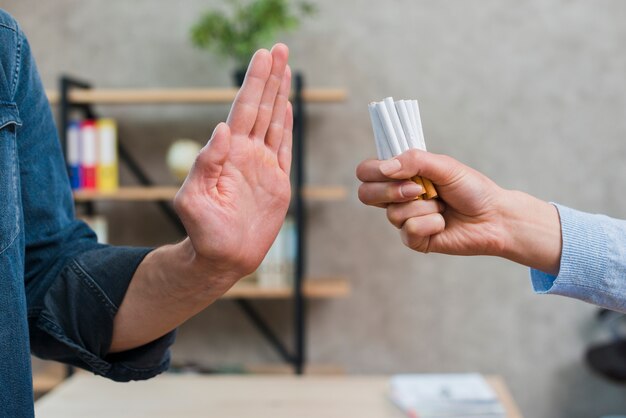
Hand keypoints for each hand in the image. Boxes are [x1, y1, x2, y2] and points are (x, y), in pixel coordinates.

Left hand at [174, 44, 292, 280]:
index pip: (243, 110)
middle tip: (279, 48)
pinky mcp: (277, 182)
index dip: (254, 83)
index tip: (262, 56)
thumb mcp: (192, 198)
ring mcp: (263, 166)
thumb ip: (205, 163)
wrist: (223, 258)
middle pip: (261, 108)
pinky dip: (287, 126)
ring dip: (281, 95)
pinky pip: (284, 148)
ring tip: (286, 68)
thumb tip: (222, 129)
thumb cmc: (203, 232)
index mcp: (228, 153)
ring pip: (275, 122)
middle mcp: (247, 154)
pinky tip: (287, 107)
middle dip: (270, 78)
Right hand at [356, 149, 561, 273]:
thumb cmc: (471, 189)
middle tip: (418, 189)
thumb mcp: (444, 166)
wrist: (495, 216)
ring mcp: (404, 219)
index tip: (394, 171)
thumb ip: (414, 160)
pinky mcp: (414, 239)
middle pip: (367, 194)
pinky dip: (431, 224)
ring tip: (442, 206)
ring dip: (423, 207)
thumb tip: (385, 168)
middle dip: (391, 191)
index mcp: (401, 175)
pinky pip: (409, 230)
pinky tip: (443, 223)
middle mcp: (398, 197)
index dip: (373, 171)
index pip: (367, 171)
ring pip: (393, 213)